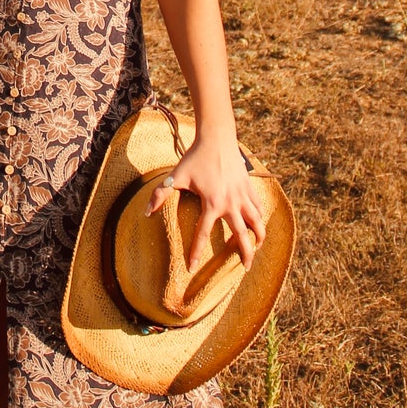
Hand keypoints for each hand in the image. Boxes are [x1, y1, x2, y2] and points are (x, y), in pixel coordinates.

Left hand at [144, 129, 264, 267]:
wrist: (217, 138)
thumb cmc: (195, 157)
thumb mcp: (175, 175)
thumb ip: (160, 194)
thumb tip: (146, 213)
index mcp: (212, 203)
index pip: (203, 234)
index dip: (196, 253)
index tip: (192, 268)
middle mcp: (231, 203)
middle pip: (242, 235)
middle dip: (245, 254)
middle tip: (245, 269)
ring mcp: (243, 195)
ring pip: (257, 222)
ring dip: (259, 237)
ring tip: (257, 248)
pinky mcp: (249, 187)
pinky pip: (258, 207)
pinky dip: (260, 217)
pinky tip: (258, 224)